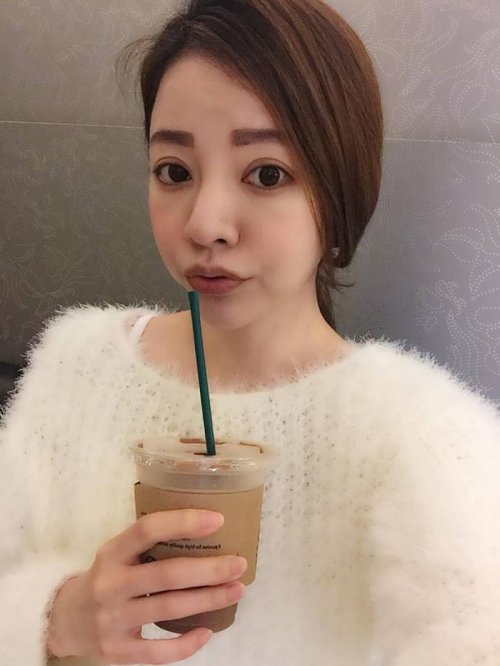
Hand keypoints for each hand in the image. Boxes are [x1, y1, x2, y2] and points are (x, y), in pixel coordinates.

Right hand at [46, 510, 246, 663]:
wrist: (64, 620)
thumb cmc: (105, 577)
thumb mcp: (116, 553)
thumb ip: (147, 544)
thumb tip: (204, 529)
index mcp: (111, 553)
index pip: (147, 530)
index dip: (183, 523)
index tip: (217, 519)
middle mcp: (111, 585)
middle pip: (167, 575)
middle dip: (209, 570)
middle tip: (238, 564)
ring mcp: (113, 620)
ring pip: (169, 609)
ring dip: (208, 600)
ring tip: (236, 590)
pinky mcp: (117, 651)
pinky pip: (158, 651)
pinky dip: (186, 644)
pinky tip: (207, 631)